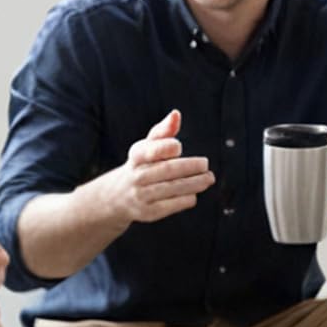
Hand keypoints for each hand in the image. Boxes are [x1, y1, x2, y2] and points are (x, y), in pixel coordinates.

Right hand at [103, 109, 212, 225]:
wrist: (117, 196)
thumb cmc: (141, 165)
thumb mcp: (147, 147)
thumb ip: (163, 131)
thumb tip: (176, 114)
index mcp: (136, 156)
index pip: (152, 149)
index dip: (166, 147)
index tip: (178, 147)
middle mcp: (137, 176)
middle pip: (168, 170)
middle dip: (190, 167)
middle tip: (205, 164)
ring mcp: (141, 195)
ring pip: (173, 188)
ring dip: (195, 183)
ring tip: (208, 179)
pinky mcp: (148, 212)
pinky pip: (173, 204)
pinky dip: (187, 198)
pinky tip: (195, 193)